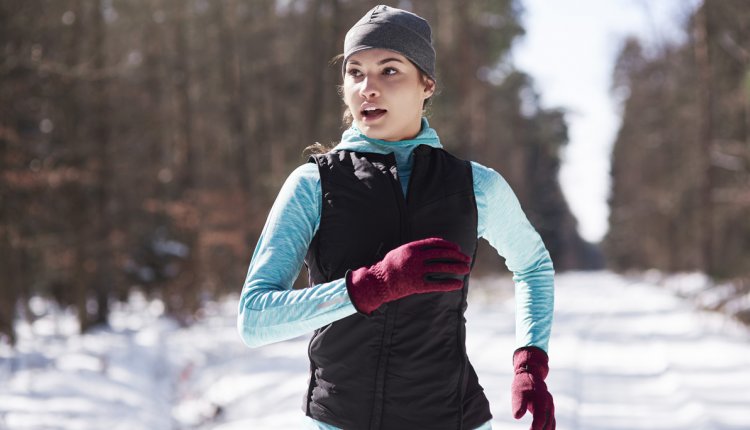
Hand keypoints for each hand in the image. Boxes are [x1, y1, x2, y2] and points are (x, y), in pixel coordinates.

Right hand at [345, 237, 469, 313]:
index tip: (457, 248)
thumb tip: (434, 246)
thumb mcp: (401, 251)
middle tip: (466, 258)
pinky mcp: (417, 285)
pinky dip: (449, 284)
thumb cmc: (390, 266)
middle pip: (442, 254)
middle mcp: (416, 258)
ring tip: (466, 269)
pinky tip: (458, 284)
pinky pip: (437, 284)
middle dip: (457, 256)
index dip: (448, 245)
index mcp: (412, 247)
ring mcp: (417, 272)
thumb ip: (416, 248)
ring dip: (457, 268)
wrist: (378, 282)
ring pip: (442, 268)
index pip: (436, 243)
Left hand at [511, 346, 555, 429]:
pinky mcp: (549, 410)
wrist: (531, 374)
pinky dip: (548, 429)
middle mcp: (549, 405)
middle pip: (548, 424)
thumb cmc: (523, 384)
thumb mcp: (518, 392)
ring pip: (551, 424)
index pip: (540, 418)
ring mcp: (550, 408)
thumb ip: (519, 404)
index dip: (535, 428)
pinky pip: (551, 422)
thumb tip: (517, 417)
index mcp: (542, 400)